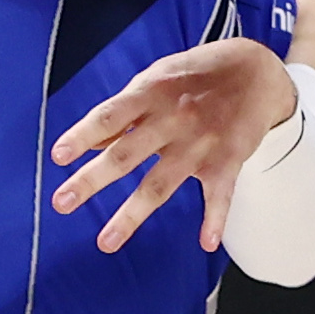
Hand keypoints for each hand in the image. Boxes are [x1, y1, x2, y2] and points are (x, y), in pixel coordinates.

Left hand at [48, 39, 298, 253]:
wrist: (256, 71)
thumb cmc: (197, 75)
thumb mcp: (156, 78)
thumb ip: (124, 111)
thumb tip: (90, 142)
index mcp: (151, 93)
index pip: (109, 116)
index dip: (82, 135)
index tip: (58, 156)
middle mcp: (173, 119)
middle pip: (126, 154)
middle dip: (91, 180)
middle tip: (61, 202)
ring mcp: (200, 143)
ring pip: (160, 184)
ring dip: (131, 215)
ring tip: (106, 242)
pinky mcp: (227, 161)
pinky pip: (220, 195)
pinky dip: (215, 219)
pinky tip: (206, 242)